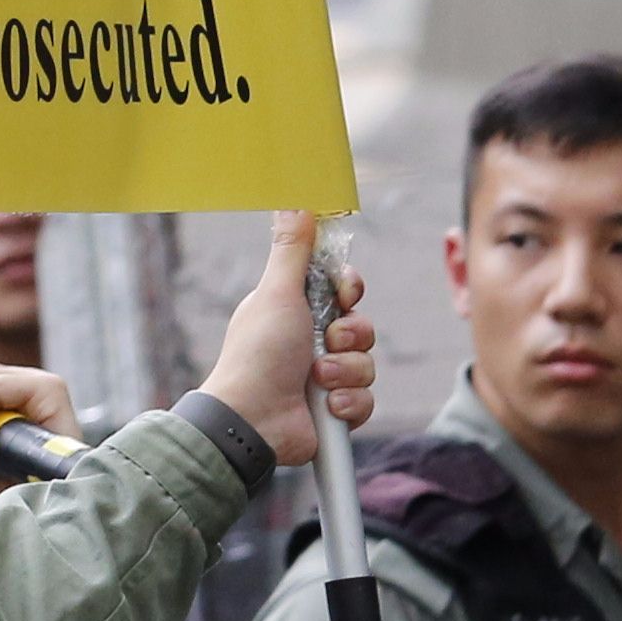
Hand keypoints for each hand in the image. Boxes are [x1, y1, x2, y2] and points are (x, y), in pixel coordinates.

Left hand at [191, 209, 369, 466]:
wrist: (253, 419)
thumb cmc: (258, 353)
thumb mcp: (277, 293)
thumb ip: (292, 250)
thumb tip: (294, 201)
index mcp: (298, 310)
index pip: (345, 289)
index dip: (350, 289)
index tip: (343, 293)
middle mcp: (313, 342)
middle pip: (363, 326)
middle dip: (350, 336)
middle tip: (326, 342)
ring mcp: (326, 378)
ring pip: (368, 365)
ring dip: (345, 373)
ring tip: (317, 380)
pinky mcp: (336, 411)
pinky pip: (366, 400)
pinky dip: (348, 404)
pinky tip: (325, 407)